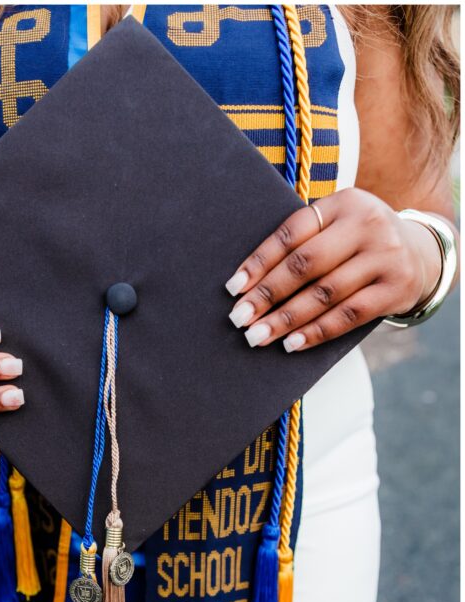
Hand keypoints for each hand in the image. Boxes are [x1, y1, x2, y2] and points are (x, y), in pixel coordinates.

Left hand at [225, 188, 440, 351]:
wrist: (423, 254)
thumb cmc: (360, 243)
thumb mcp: (340, 225)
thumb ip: (306, 240)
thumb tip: (249, 283)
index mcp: (344, 203)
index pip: (293, 233)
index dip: (260, 261)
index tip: (234, 287)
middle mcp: (367, 224)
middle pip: (306, 264)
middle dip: (267, 294)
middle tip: (239, 318)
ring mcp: (385, 256)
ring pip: (325, 294)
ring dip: (286, 319)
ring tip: (258, 336)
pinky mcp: (396, 288)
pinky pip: (348, 316)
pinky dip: (316, 331)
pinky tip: (292, 343)